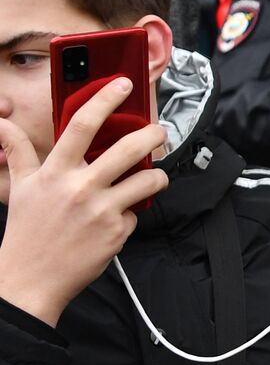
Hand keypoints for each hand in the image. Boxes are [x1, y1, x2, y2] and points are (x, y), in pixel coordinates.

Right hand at [0, 77, 167, 326]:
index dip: (106, 99)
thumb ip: (18, 152)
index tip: (123, 85)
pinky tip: (118, 219)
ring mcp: (101, 210)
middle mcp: (80, 187)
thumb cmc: (27, 231)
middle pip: (129, 148)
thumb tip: (1, 124)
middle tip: (160, 131)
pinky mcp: (117, 232)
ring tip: (152, 177)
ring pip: (148, 180)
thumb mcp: (22, 187)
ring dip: (157, 176)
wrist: (30, 279)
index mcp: (56, 172)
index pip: (83, 125)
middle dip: (154, 134)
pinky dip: (132, 213)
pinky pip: (137, 213)